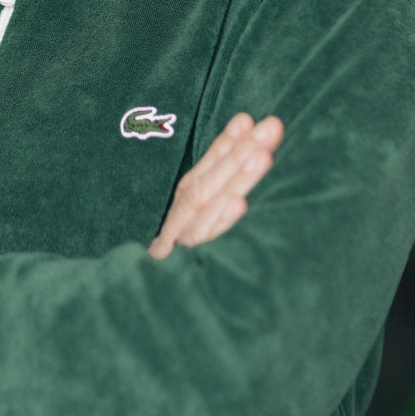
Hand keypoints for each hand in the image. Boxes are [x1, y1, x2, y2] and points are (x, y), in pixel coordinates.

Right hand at [148, 113, 283, 258]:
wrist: (142, 296)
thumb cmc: (183, 258)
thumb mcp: (199, 223)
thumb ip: (218, 183)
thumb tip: (245, 130)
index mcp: (184, 204)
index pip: (208, 168)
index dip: (226, 143)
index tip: (248, 119)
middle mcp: (179, 218)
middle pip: (210, 181)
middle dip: (242, 151)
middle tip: (272, 127)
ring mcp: (178, 241)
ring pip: (207, 204)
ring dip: (236, 178)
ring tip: (263, 156)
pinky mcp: (178, 267)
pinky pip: (202, 241)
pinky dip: (221, 221)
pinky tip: (239, 204)